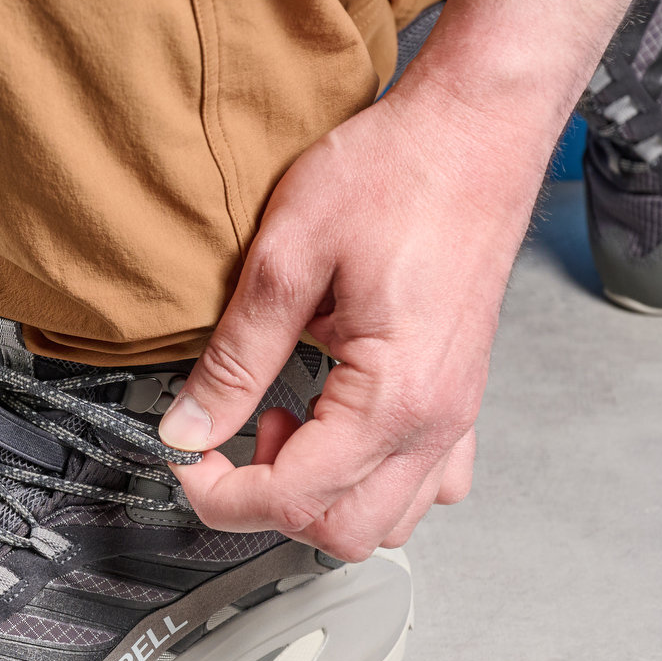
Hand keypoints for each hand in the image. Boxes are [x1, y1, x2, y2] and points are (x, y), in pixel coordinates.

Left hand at [158, 74, 547, 560]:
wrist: (475, 128)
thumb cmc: (399, 173)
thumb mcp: (285, 259)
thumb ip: (234, 358)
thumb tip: (186, 427)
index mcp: (394, 395)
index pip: (294, 500)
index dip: (221, 495)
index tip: (186, 459)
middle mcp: (437, 419)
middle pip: (343, 532)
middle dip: (268, 503)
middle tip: (233, 437)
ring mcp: (457, 412)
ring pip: (387, 519)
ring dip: (322, 494)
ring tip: (287, 419)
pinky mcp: (462, 395)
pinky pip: (428, 483)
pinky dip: (373, 479)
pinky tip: (337, 425)